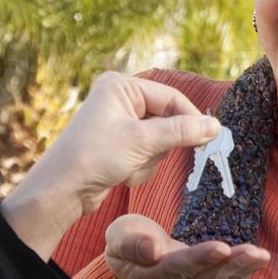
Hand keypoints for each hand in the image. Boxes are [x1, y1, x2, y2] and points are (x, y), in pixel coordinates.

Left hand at [2, 73, 219, 257]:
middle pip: (167, 121)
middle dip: (159, 146)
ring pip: (160, 142)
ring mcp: (120, 124)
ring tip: (126, 167)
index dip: (190, 118)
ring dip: (149, 160)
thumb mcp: (142, 142)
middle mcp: (120, 100)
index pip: (170, 97)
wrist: (62, 191)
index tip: (209, 137)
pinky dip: (140, 168)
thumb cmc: (94, 157)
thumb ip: (181, 132)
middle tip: (148, 156)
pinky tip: (121, 174)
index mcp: (121, 86)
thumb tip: (215, 126)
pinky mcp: (120, 147)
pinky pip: (147, 155)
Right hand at [104, 214, 268, 278]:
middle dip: (231, 266)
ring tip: (262, 256)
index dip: (199, 260)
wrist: (128, 265)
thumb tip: (152, 251)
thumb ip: (132, 244)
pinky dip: (240, 274)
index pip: (176, 269)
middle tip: (256, 252)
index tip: (222, 247)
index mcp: (146, 277)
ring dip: (241, 271)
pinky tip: (257, 261)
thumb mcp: (118, 236)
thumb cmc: (127, 242)